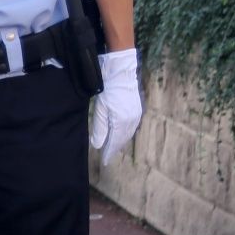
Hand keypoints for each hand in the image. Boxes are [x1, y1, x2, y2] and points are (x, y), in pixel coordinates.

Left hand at [89, 48, 141, 164]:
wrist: (120, 73)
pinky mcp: (137, 109)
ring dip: (121, 141)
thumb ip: (100, 129)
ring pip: (128, 133)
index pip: (114, 142)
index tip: (104, 161)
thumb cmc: (108, 90)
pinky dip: (125, 133)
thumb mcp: (100, 110)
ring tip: (113, 147)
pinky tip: (121, 133)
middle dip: (114, 148)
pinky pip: (131, 126)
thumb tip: (97, 145)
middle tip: (107, 156)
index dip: (109, 152)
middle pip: (122, 139)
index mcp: (122, 122)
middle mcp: (132, 120)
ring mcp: (136, 114)